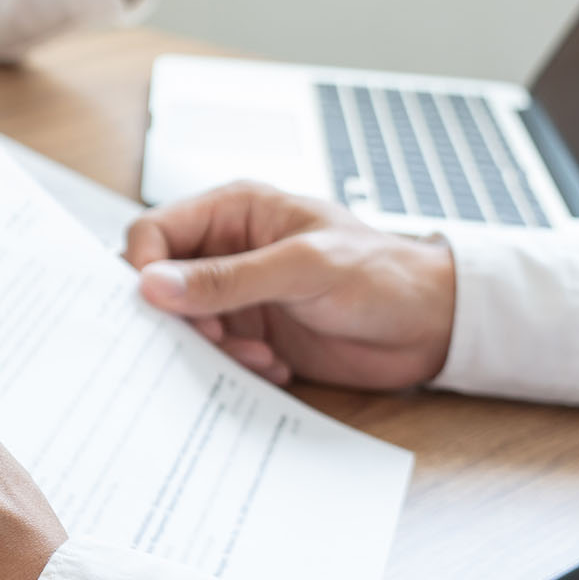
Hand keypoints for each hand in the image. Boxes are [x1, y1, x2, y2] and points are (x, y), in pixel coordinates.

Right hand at [124, 182, 456, 389]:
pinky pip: (214, 354)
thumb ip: (228, 278)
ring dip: (211, 347)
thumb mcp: (304, 268)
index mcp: (234, 212)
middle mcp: (228, 251)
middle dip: (177, 316)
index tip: (156, 305)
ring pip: (184, 323)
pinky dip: (234, 367)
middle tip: (212, 339)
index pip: (154, 232)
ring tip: (256, 356)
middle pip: (160, 281)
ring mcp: (239, 294)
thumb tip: (152, 285)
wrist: (435, 327)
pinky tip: (274, 365)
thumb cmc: (383, 274)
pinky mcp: (254, 333)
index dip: (143, 268)